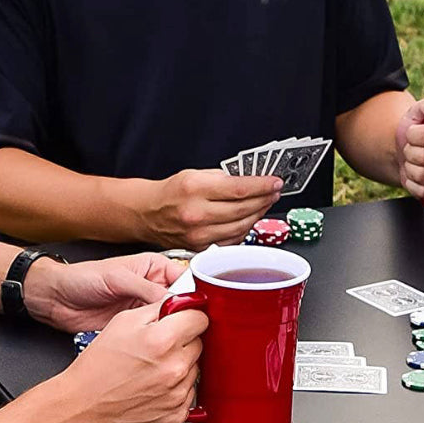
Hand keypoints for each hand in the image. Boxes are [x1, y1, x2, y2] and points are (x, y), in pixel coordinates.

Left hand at [26, 253, 183, 332]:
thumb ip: (147, 290)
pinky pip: (155, 335)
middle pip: (183, 303)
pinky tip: (166, 347)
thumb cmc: (81, 278)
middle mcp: (154, 288)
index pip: (187, 279)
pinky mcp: (136, 328)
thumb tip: (174, 302)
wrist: (55, 299)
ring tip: (184, 340)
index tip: (205, 308)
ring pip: (171, 321)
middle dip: (188, 315)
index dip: (197, 293)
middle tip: (197, 328)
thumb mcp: (117, 278)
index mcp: (155, 268)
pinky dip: (161, 341)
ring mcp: (146, 309)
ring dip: (175, 330)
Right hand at [65, 302, 207, 422]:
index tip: (183, 320)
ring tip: (152, 368)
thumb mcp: (123, 321)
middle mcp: (174, 368)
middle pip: (199, 344)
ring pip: (195, 369)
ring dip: (179, 365)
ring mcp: (177, 394)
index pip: (200, 319)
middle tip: (157, 347)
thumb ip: (160, 308)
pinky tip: (154, 386)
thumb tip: (185, 302)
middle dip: (182, 341)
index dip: (189, 317)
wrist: (83, 406)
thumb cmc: (98, 366)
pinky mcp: (176, 415)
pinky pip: (189, 393)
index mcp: (163, 340)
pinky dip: (176, 388)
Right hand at [144, 169, 281, 250]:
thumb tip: (252, 181)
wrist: (147, 213)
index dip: (262, 186)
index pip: (239, 189)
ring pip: (241, 227)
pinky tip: (249, 219)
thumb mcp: (196, 174)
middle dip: (264, 199)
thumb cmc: (171, 192)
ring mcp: (199, 234)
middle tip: (274, 192)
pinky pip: (231, 240)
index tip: (275, 182)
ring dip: (257, 214)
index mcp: (195, 189)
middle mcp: (196, 213)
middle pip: (243, 209)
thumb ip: (224, 178)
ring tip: (265, 203)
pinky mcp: (200, 248)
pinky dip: (244, 229)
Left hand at [395, 94, 423, 201]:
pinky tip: (417, 174)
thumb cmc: (417, 129)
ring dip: (411, 167)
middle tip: (415, 147)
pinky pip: (423, 192)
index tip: (415, 131)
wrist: (406, 150)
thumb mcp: (419, 111)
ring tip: (416, 160)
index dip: (417, 135)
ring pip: (423, 176)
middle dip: (412, 151)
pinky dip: (412, 182)